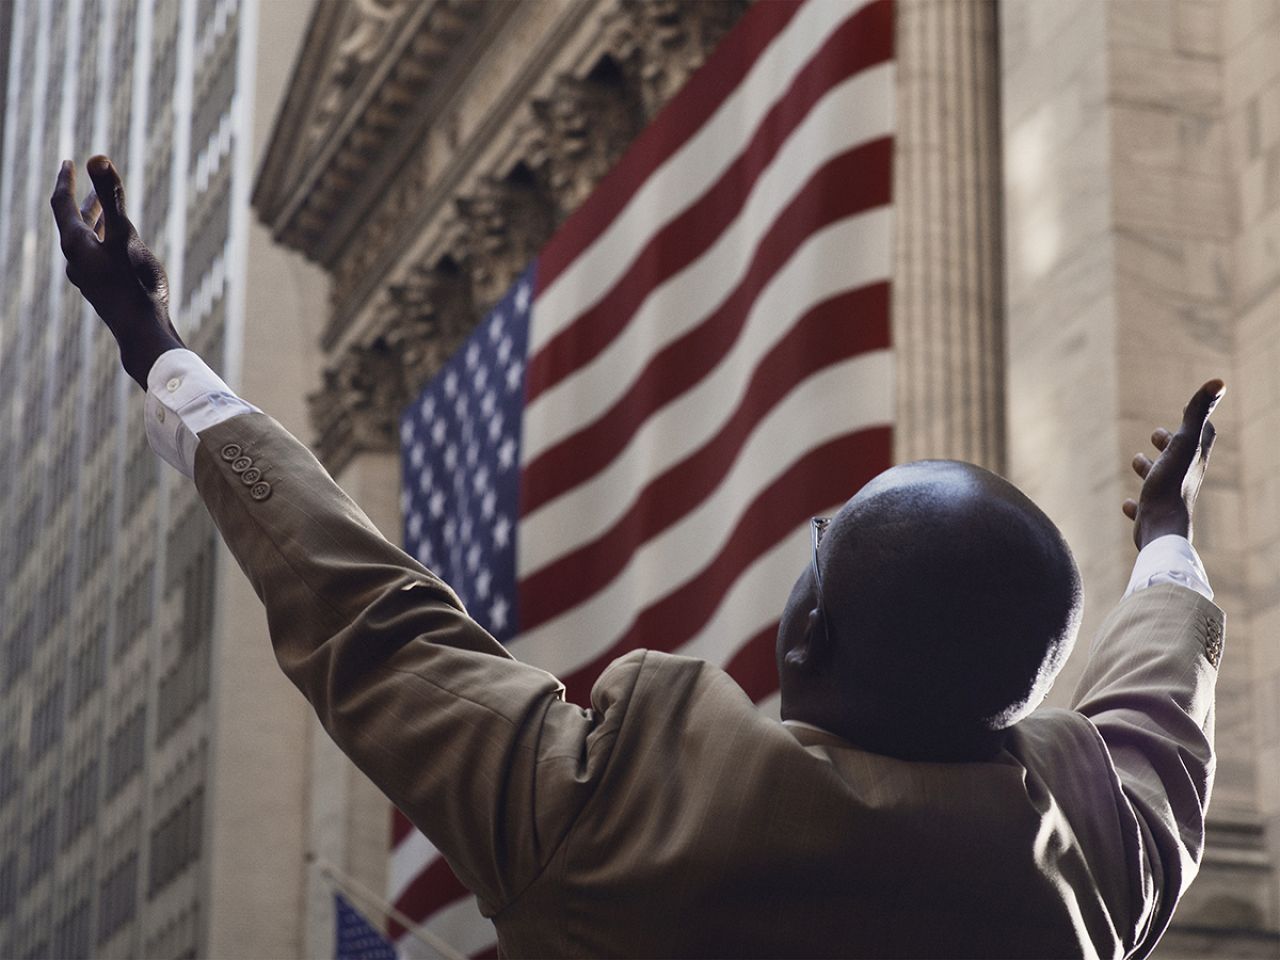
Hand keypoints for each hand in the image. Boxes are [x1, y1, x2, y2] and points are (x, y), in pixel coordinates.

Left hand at [50, 156, 184, 388]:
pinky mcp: (102, 289)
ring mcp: (88, 276)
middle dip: (81, 199)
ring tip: (105, 210)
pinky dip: (104, 242)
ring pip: (86, 241)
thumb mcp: (125, 235)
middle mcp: (76, 259)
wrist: (142, 331)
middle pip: (73, 222)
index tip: (69, 162)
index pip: (62, 204)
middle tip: (84, 179)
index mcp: (76, 244)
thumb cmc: (134, 284)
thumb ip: (111, 197)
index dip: (66, 180)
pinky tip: (119, 247)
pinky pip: (97, 257)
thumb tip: (97, 156)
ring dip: (94, 221)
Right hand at [1123, 378, 1223, 549]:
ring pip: (1161, 480)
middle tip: (1158, 434)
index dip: (1197, 420)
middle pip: (1182, 457)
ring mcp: (1168, 498)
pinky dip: (1136, 504)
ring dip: (1150, 469)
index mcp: (1193, 460)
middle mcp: (1184, 478)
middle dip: (1170, 443)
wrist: (1162, 528)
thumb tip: (1219, 381)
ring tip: (1137, 460)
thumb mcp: (1182, 443)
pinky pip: (1144, 508)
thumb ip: (1197, 413)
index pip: (1203, 434)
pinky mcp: (1152, 516)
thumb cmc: (1172, 485)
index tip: (1188, 409)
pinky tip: (1127, 504)